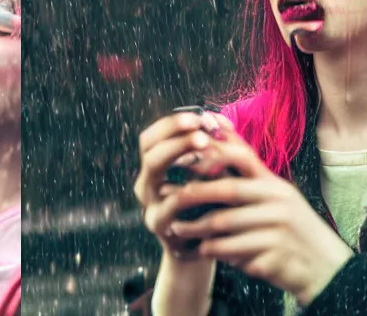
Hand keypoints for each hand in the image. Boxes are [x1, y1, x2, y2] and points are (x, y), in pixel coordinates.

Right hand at [135, 108, 235, 262]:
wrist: (206, 249)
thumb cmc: (209, 206)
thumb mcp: (209, 175)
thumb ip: (212, 150)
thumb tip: (221, 119)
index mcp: (154, 168)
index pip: (151, 137)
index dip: (172, 124)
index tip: (199, 116)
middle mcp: (146, 184)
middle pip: (149, 149)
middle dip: (175, 134)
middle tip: (201, 128)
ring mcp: (150, 204)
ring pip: (154, 171)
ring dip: (179, 153)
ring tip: (205, 144)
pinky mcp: (161, 226)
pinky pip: (169, 203)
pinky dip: (187, 186)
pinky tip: (206, 177)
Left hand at [160, 124, 353, 306]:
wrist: (329, 269)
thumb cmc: (294, 228)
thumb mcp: (278, 196)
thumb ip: (249, 175)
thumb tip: (217, 136)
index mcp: (274, 184)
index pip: (241, 157)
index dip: (211, 154)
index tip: (184, 157)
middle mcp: (277, 202)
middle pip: (227, 191)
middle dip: (194, 194)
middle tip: (170, 198)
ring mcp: (277, 230)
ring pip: (225, 226)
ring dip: (196, 229)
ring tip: (178, 229)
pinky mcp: (274, 258)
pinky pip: (234, 253)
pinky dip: (215, 252)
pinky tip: (203, 250)